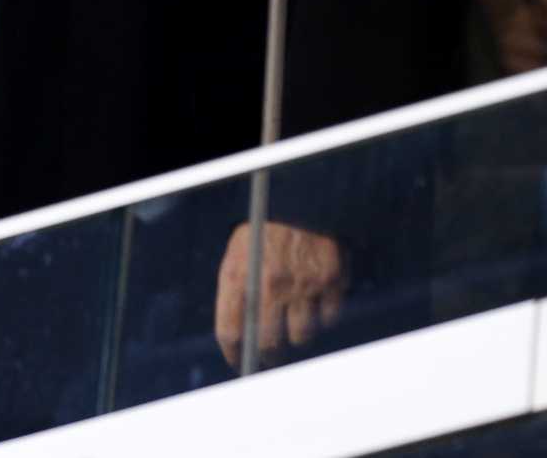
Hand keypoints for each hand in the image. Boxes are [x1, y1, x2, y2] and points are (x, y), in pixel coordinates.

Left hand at [215, 221, 348, 367]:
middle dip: (269, 354)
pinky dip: (324, 315)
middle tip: (271, 355)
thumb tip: (238, 333)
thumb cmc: (263, 230)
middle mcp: (270, 284)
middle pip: (269, 343)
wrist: (299, 198)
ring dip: (297, 334)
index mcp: (239, 275)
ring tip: (295, 322)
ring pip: (302, 335)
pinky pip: (329, 317)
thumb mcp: (237, 252)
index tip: (238, 362)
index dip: (234, 353)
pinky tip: (318, 300)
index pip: (230, 330)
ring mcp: (302, 284)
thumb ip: (235, 289)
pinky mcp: (330, 281)